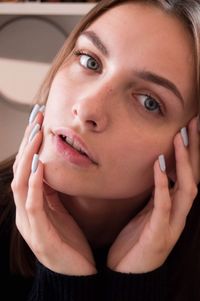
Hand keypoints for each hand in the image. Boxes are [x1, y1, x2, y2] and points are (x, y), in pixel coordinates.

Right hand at [11, 111, 95, 275]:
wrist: (77, 273)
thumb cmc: (70, 239)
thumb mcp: (61, 210)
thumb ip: (53, 191)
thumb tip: (54, 168)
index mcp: (32, 203)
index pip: (28, 167)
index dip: (31, 143)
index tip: (40, 119)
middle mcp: (26, 210)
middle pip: (21, 170)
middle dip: (28, 142)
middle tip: (36, 117)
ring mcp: (30, 222)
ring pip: (21, 183)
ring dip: (28, 157)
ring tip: (36, 134)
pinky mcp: (39, 234)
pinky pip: (33, 204)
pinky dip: (34, 183)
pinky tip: (39, 165)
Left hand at [107, 116, 198, 273]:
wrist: (128, 273)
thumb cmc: (137, 240)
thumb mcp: (147, 211)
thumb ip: (157, 193)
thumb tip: (158, 171)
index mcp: (176, 206)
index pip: (189, 173)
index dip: (191, 150)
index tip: (189, 125)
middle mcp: (180, 212)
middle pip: (195, 175)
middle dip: (195, 149)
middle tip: (194, 122)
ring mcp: (173, 223)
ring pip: (187, 188)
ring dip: (184, 162)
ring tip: (179, 138)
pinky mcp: (159, 233)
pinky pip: (164, 204)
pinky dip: (163, 184)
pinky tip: (159, 165)